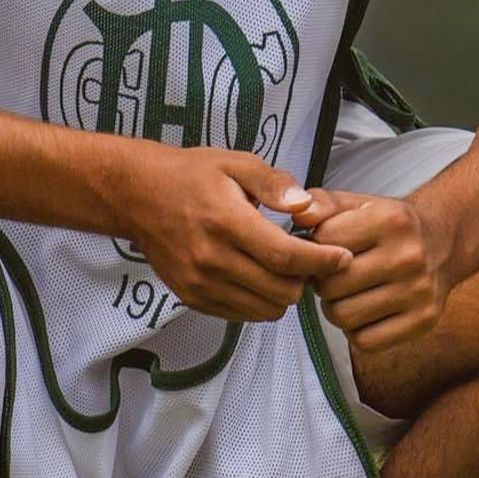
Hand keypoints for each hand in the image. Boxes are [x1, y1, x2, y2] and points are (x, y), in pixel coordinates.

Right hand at [111, 145, 353, 323]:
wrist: (135, 195)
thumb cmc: (189, 174)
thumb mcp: (234, 162)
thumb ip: (274, 183)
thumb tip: (306, 206)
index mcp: (226, 221)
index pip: (286, 257)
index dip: (322, 261)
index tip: (343, 256)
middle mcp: (212, 259)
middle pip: (281, 291)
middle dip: (307, 278)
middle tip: (312, 258)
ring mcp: (200, 284)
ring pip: (265, 310)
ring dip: (285, 294)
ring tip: (286, 268)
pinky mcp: (192, 298)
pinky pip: (242, 315)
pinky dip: (260, 302)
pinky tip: (260, 276)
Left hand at [305, 190, 456, 352]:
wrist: (442, 244)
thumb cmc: (390, 226)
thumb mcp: (358, 203)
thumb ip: (322, 203)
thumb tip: (298, 214)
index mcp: (391, 220)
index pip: (325, 242)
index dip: (316, 248)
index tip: (326, 250)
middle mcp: (408, 256)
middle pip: (331, 285)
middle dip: (322, 282)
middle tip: (332, 277)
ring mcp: (418, 291)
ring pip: (344, 316)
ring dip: (336, 308)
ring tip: (346, 295)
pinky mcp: (423, 321)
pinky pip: (365, 341)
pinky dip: (356, 331)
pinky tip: (364, 312)